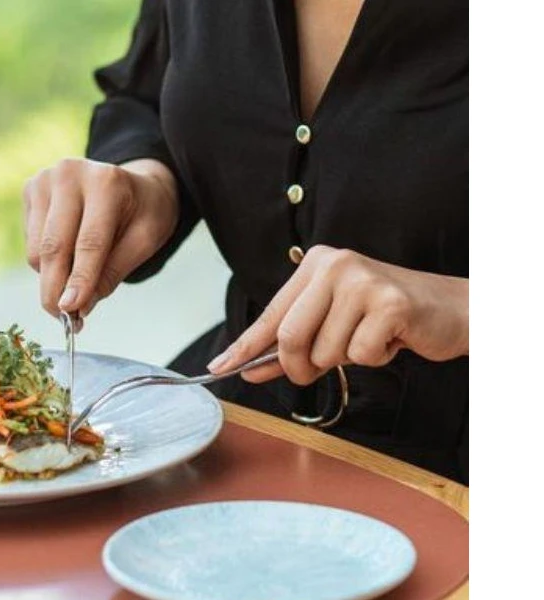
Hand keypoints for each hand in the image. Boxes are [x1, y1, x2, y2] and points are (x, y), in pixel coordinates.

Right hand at [23, 158, 179, 316]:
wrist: (131, 183)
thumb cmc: (143, 212)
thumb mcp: (144, 241)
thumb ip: (112, 272)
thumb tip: (79, 306)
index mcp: (106, 182)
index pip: (89, 241)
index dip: (80, 279)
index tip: (72, 310)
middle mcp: (70, 173)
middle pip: (55, 245)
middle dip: (56, 288)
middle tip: (62, 318)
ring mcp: (45, 179)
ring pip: (37, 248)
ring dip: (51, 277)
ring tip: (74, 284)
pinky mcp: (30, 189)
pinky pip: (30, 242)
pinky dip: (45, 261)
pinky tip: (67, 255)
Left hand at [208, 246, 468, 384]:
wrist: (452, 309)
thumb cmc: (386, 318)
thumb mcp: (333, 324)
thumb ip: (291, 344)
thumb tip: (245, 365)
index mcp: (316, 264)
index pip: (270, 314)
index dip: (244, 346)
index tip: (219, 367)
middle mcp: (336, 264)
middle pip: (290, 336)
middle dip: (298, 366)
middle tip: (313, 371)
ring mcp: (364, 281)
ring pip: (326, 351)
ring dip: (346, 360)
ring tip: (369, 338)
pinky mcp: (390, 303)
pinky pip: (361, 355)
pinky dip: (375, 358)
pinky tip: (390, 339)